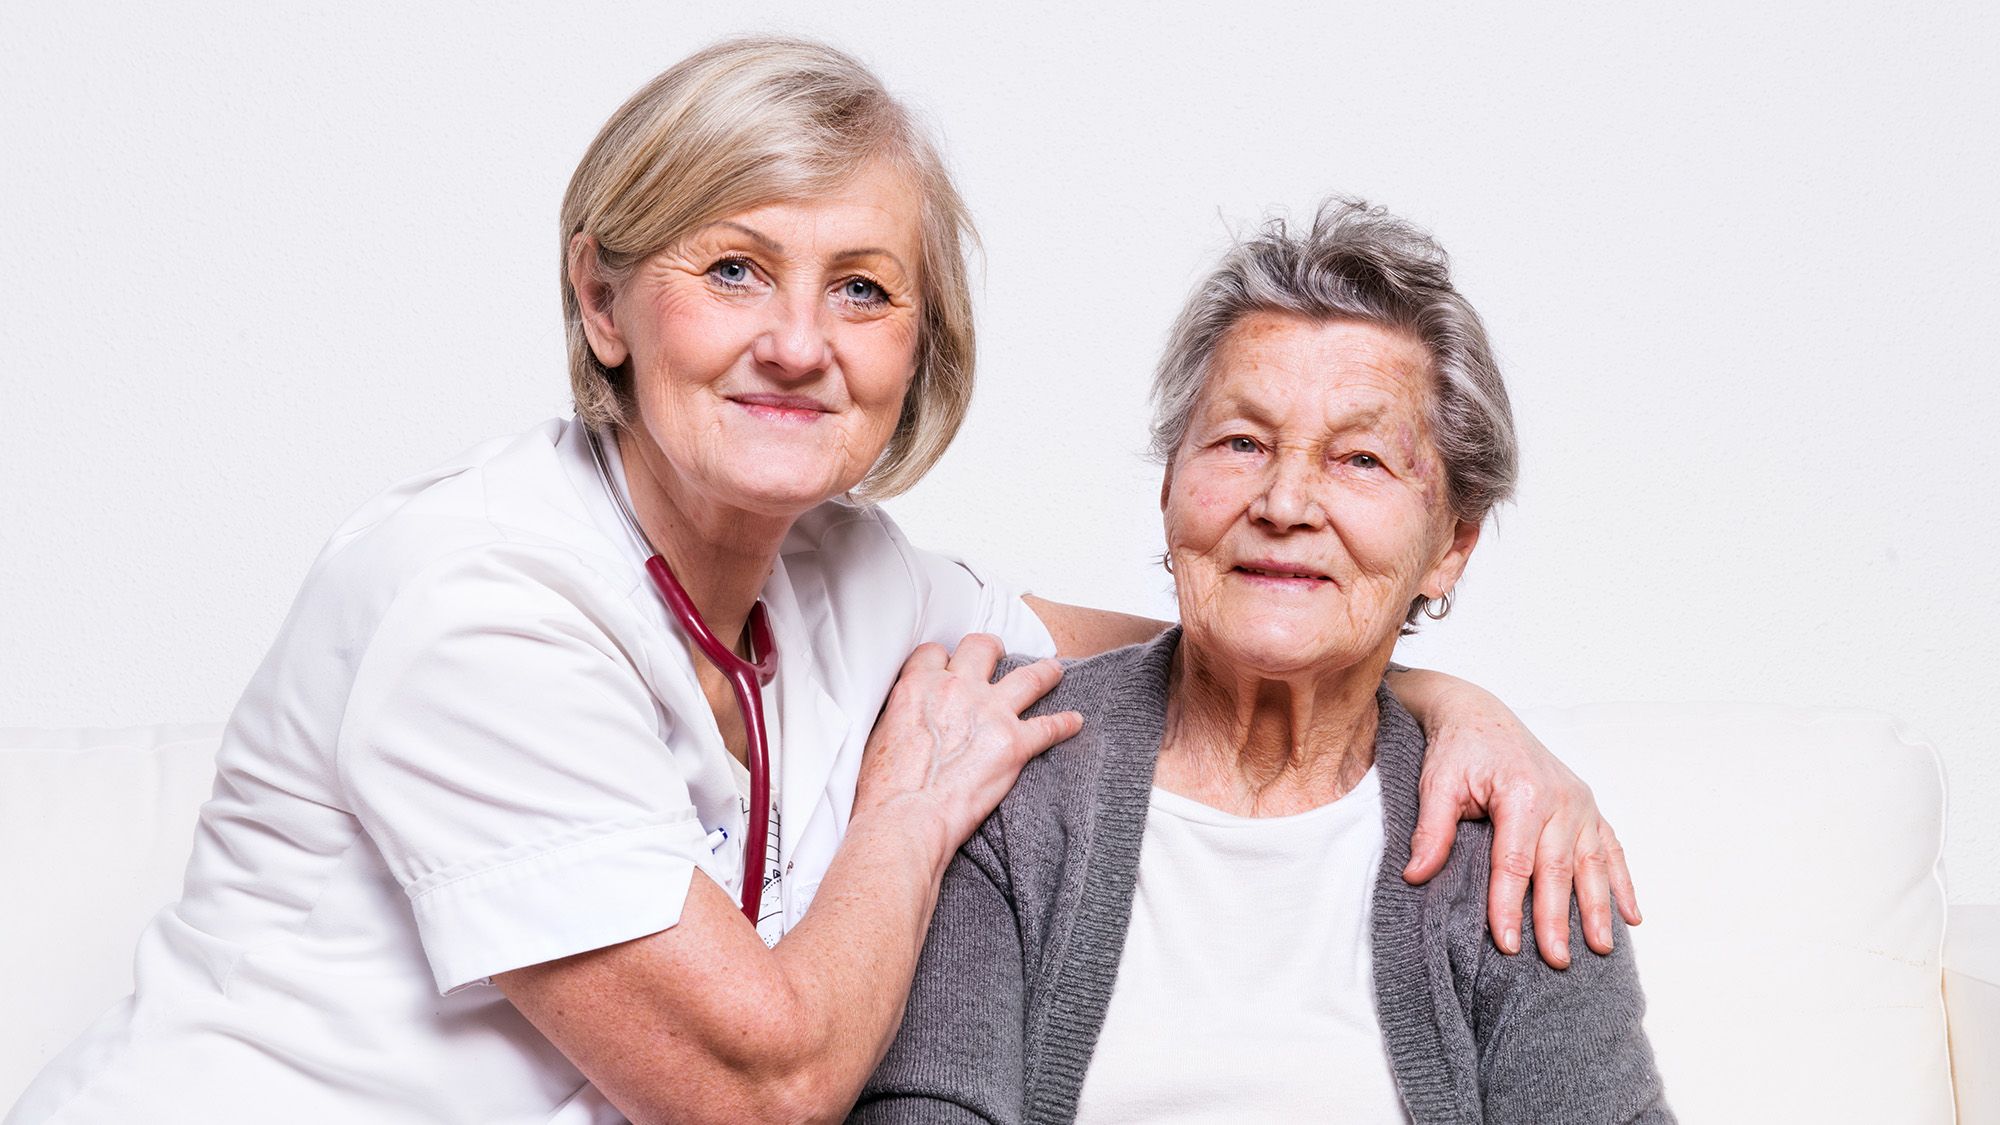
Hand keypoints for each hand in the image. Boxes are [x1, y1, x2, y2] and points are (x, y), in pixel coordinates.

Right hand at [853, 634, 1082, 865]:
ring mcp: (989, 713)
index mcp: (918, 686)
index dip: (945, 658)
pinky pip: (1049, 727)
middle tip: (999, 654)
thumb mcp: (877, 736)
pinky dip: (1065, 724)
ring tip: (1054, 670)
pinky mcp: (1014, 744)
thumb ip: (899, 716)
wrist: (905, 820)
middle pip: (982, 648)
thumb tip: (906, 720)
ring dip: (1045, 672)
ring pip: (1028, 677)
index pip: (935, 652)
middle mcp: (956, 689)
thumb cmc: (883, 790)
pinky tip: (1075, 722)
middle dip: (992, 649)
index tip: (950, 665)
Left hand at [1398, 681, 1641, 968]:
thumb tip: (1415, 876)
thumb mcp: (1436, 785)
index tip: (1506, 945)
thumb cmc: (1458, 749)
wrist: (1480, 714)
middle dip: (1557, 919)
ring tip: (1600, 949)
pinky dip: (1623, 882)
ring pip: (1592, 863)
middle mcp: (1560, 798)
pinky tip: (1631, 916)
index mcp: (1521, 793)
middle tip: (1557, 961)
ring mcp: (1579, 802)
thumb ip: (1431, 831)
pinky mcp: (1587, 805)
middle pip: (1557, 870)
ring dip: (1599, 908)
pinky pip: (1611, 847)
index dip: (1509, 906)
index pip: (1514, 863)